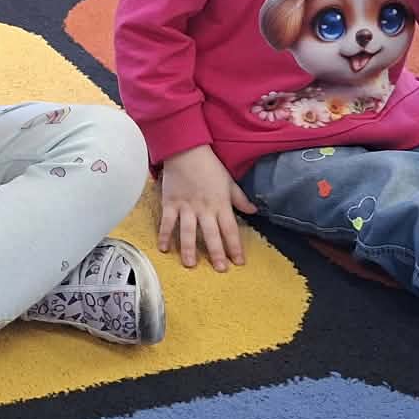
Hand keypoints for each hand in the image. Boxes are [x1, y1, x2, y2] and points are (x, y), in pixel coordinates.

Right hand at [157, 145, 254, 270]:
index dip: (235, 246)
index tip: (239, 261)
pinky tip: (164, 248)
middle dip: (216, 253)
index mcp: (221, 204)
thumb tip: (254, 210)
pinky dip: (165, 235)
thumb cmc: (209, 166)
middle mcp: (204, 208)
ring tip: (190, 264)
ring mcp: (186, 206)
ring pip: (189, 231)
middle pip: (212, 234)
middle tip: (220, 269)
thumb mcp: (229, 181)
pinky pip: (167, 222)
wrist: (186, 150)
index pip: (231, 229)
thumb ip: (240, 198)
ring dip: (189, 248)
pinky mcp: (170, 203)